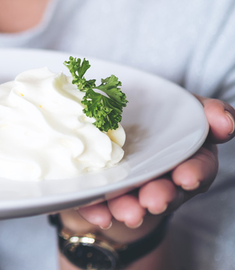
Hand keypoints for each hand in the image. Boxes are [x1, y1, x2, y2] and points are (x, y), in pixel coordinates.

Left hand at [73, 96, 234, 230]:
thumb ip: (208, 111)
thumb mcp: (182, 105)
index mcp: (186, 156)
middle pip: (166, 191)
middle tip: (153, 201)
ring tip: (126, 213)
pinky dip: (98, 212)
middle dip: (161, 197)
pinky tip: (99, 216)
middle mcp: (162, 177)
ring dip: (130, 209)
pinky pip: (101, 205)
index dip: (195, 173)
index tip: (187, 177)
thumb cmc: (153, 113)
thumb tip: (225, 122)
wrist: (110, 123)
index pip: (198, 167)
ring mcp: (134, 189)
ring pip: (134, 203)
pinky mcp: (104, 195)